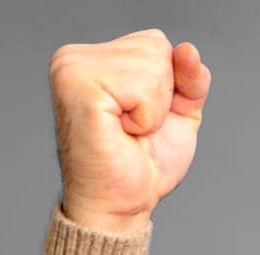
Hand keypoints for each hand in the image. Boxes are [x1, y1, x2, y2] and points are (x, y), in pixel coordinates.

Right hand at [48, 28, 211, 233]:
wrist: (120, 206)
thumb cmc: (142, 165)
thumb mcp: (179, 111)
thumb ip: (188, 76)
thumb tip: (187, 49)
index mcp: (92, 58)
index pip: (156, 43)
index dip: (168, 88)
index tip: (141, 119)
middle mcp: (74, 57)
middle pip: (156, 47)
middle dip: (161, 97)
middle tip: (133, 129)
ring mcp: (71, 68)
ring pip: (153, 64)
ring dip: (153, 110)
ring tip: (126, 132)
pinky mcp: (78, 85)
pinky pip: (144, 87)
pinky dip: (146, 117)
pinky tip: (122, 132)